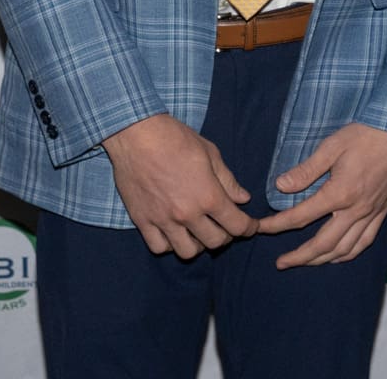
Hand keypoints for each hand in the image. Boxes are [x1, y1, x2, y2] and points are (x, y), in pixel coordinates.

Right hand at [103, 114, 256, 259]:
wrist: (137, 135)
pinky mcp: (142, 220)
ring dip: (198, 244)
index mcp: (208, 196)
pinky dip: (169, 244)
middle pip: (215, 242)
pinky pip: (159, 247)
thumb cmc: (176, 139)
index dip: (248, 228)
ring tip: (197, 231)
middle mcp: (187, 213)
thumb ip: (228, 181)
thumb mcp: (210, 153)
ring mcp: (163, 220)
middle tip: (222, 225)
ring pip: (187, 252)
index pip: (237, 225)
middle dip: (226, 235)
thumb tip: (243, 199)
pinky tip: (173, 232)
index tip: (249, 225)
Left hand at [257, 123, 386, 267]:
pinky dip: (348, 254)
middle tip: (281, 263)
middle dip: (299, 256)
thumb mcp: (332, 146)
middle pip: (323, 244)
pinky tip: (337, 256)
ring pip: (344, 249)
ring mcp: (371, 214)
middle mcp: (356, 210)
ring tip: (305, 262)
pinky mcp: (382, 212)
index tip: (261, 228)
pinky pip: (365, 242)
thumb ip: (306, 170)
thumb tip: (281, 186)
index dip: (277, 225)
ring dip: (322, 260)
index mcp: (340, 193)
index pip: (301, 216)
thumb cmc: (367, 134)